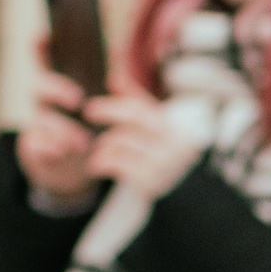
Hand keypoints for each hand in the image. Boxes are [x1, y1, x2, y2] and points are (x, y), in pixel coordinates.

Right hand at [17, 49, 101, 205]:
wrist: (77, 167)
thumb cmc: (89, 128)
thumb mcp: (98, 105)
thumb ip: (104, 80)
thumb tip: (116, 49)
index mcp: (62, 88)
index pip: (48, 63)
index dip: (41, 48)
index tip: (43, 35)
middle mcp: (46, 103)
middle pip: (40, 86)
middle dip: (57, 89)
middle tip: (77, 99)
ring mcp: (37, 124)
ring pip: (39, 118)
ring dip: (62, 128)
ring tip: (83, 140)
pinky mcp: (33, 147)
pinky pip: (33, 143)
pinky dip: (49, 147)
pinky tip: (62, 151)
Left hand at [83, 91, 204, 200]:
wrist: (182, 193)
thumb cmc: (160, 150)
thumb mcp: (153, 124)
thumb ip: (135, 101)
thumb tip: (114, 78)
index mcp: (173, 126)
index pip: (140, 109)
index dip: (114, 105)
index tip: (90, 106)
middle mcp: (172, 143)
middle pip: (131, 122)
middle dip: (108, 114)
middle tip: (88, 112)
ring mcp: (162, 164)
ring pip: (120, 144)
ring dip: (102, 146)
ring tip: (97, 149)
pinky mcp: (150, 182)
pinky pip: (116, 165)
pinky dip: (101, 163)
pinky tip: (96, 165)